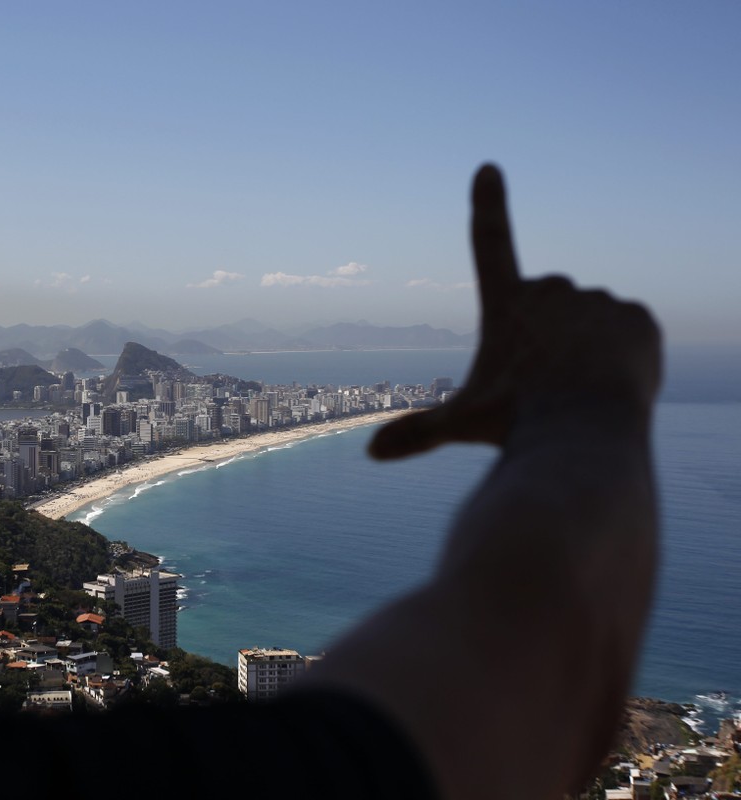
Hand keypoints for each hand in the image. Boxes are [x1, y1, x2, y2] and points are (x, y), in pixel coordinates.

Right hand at [369, 164, 660, 459]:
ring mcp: (596, 300)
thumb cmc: (515, 424)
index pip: (489, 243)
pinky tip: (614, 385)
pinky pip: (630, 334)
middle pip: (552, 309)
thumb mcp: (462, 423)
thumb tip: (373, 453)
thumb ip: (417, 432)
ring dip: (588, 350)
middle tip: (548, 385)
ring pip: (593, 325)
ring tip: (580, 393)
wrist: (582, 436)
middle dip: (553, 338)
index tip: (489, 168)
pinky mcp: (637, 315)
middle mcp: (550, 289)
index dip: (488, 205)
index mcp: (506, 305)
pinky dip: (625, 357)